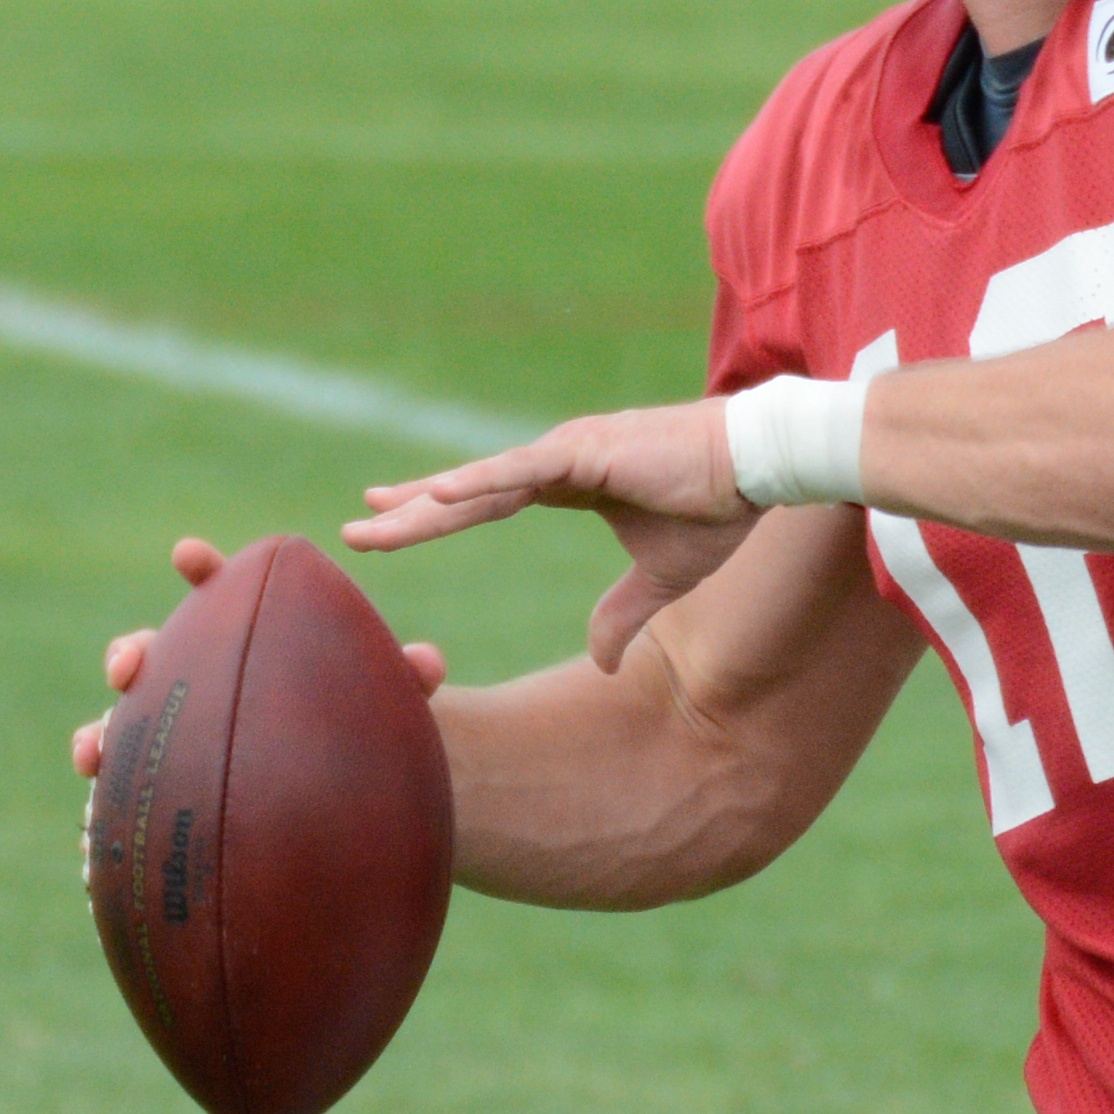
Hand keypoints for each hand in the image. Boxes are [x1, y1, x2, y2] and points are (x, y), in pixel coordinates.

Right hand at [71, 537, 445, 777]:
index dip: (203, 573)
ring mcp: (175, 732)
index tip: (188, 553)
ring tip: (93, 752)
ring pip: (122, 726)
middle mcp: (201, 680)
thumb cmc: (357, 728)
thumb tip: (428, 662)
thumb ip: (404, 677)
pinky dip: (106, 809)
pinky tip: (97, 832)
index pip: (221, 596)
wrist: (339, 794)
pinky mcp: (163, 786)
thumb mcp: (386, 702)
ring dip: (100, 733)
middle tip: (130, 667)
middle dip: (130, 654)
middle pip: (152, 655)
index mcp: (251, 642)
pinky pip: (124, 793)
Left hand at [342, 400, 760, 672]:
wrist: (758, 467)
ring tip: (374, 516)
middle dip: (411, 512)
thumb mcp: (662, 577)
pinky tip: (436, 494)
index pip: (488, 499)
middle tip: (355, 528)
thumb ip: (623, 614)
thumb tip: (601, 662)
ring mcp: (569, 451)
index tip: (387, 520)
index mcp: (572, 482)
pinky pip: (520, 471)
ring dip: (426, 503)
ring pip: (482, 482)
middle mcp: (560, 460)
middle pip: (470, 492)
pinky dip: (478, 481)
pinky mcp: (588, 451)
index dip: (437, 513)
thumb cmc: (717, 509)